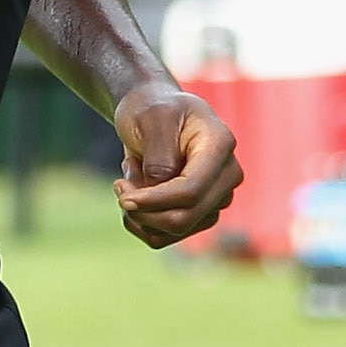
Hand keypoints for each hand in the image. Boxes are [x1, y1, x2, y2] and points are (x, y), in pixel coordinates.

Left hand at [112, 83, 241, 246]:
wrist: (154, 114)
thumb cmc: (152, 109)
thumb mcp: (152, 118)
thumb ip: (159, 155)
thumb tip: (159, 186)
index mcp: (220, 146)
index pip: (191, 191)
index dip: (153, 201)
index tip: (121, 196)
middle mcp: (227, 176)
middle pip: (184, 218)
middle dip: (142, 210)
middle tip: (118, 185)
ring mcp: (216, 198)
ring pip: (173, 232)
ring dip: (139, 213)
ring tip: (130, 178)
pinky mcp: (200, 214)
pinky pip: (164, 237)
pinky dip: (140, 222)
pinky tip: (134, 194)